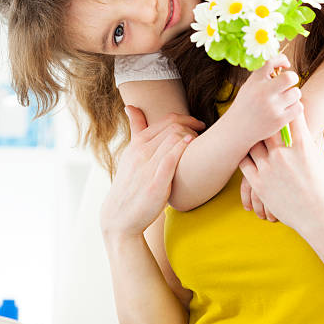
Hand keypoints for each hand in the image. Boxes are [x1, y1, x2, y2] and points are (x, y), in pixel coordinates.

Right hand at [100, 106, 203, 239]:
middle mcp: (141, 152)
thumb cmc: (129, 184)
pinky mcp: (155, 184)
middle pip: (173, 127)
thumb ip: (135, 130)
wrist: (119, 217)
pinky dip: (183, 149)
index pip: (166, 121)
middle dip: (192, 126)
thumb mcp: (129, 154)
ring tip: (201, 144)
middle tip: (203, 133)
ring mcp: (147, 167)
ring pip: (174, 139)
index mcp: (136, 144)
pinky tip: (193, 145)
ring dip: (192, 137)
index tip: (197, 124)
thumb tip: (131, 107)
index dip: (186, 118)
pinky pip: (171, 159)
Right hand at [230, 54, 302, 147]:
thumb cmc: (245, 106)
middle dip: (293, 78)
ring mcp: (272, 107)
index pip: (271, 62)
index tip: (286, 65)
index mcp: (254, 81)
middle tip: (289, 83)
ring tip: (285, 99)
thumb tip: (283, 64)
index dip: (282, 59)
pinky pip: (298, 107)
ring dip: (293, 95)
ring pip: (296, 93)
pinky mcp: (279, 120)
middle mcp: (263, 92)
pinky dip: (295, 107)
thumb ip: (263, 76)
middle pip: (290, 77)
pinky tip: (287, 109)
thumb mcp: (249, 86)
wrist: (236, 129)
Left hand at [239, 109, 323, 235]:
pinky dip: (245, 155)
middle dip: (264, 116)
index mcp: (301, 144)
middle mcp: (283, 152)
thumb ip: (309, 141)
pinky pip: (245, 162)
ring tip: (246, 129)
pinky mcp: (259, 182)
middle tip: (258, 109)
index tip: (282, 97)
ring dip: (251, 137)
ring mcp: (269, 167)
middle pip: (266, 125)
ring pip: (252, 142)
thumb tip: (307, 126)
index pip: (290, 115)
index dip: (286, 104)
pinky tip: (245, 152)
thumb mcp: (319, 158)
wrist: (321, 216)